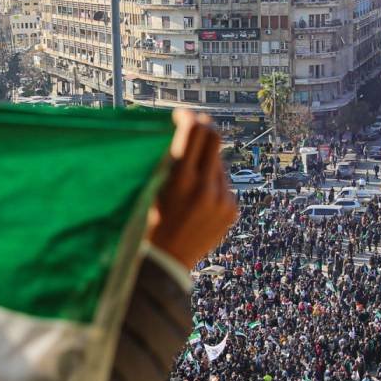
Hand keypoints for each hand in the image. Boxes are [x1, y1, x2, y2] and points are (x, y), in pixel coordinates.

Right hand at [148, 109, 236, 270]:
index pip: (194, 129)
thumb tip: (183, 129)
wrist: (166, 265)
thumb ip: (169, 160)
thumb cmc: (148, 223)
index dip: (187, 116)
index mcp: (181, 180)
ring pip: (218, 162)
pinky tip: (197, 200)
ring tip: (188, 181)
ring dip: (205, 161)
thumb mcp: (152, 188)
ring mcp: (223, 199)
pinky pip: (224, 184)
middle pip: (214, 137)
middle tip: (192, 128)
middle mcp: (206, 187)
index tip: (179, 115)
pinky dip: (211, 183)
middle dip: (202, 127)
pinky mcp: (232, 210)